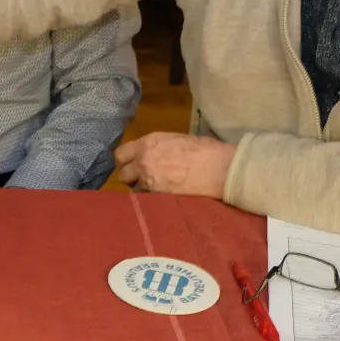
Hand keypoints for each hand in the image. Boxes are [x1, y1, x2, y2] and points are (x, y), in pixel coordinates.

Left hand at [114, 132, 235, 197]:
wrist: (219, 168)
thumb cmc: (203, 149)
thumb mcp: (175, 140)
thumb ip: (157, 147)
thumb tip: (153, 154)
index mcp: (147, 144)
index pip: (120, 155)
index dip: (126, 161)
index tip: (132, 164)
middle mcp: (143, 162)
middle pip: (123, 175)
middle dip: (131, 177)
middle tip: (142, 179)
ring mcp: (150, 182)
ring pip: (134, 190)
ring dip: (141, 190)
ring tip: (155, 190)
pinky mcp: (159, 197)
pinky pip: (147, 200)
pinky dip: (151, 200)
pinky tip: (161, 198)